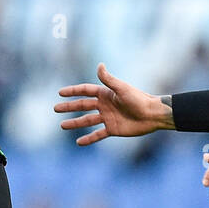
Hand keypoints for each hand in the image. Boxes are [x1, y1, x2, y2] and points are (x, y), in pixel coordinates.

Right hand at [54, 63, 171, 144]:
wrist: (153, 115)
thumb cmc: (139, 99)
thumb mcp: (122, 89)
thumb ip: (109, 80)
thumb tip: (99, 65)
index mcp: (106, 94)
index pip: (85, 91)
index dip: (73, 92)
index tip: (60, 93)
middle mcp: (105, 105)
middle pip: (83, 106)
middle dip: (69, 107)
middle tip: (55, 109)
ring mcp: (108, 118)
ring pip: (87, 121)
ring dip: (75, 123)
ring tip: (62, 126)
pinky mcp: (113, 129)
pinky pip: (97, 134)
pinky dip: (89, 138)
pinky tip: (79, 142)